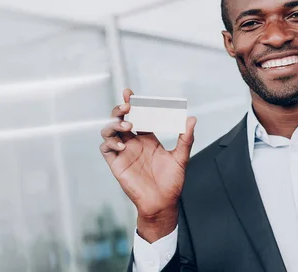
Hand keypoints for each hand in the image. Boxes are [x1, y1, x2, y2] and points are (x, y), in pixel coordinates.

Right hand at [100, 88, 195, 240]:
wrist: (163, 203)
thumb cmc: (172, 182)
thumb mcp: (181, 157)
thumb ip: (185, 138)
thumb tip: (192, 119)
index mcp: (147, 138)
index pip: (138, 115)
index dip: (132, 103)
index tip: (130, 93)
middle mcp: (134, 142)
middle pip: (120, 119)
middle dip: (120, 109)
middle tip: (127, 106)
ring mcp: (124, 152)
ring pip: (109, 130)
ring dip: (114, 124)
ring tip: (127, 125)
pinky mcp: (116, 164)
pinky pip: (106, 148)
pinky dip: (110, 142)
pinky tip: (122, 144)